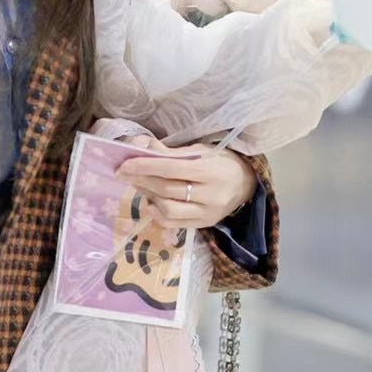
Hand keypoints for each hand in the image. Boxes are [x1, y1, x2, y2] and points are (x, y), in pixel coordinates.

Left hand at [114, 135, 257, 229]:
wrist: (247, 184)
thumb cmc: (221, 162)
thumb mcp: (200, 150)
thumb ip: (170, 151)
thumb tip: (140, 146)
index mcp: (211, 170)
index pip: (171, 168)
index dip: (145, 166)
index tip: (124, 164)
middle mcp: (211, 195)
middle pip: (167, 189)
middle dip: (141, 180)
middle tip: (123, 173)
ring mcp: (208, 213)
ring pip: (168, 208)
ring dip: (147, 196)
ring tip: (139, 185)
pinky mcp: (204, 225)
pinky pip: (173, 223)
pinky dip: (157, 213)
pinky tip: (150, 202)